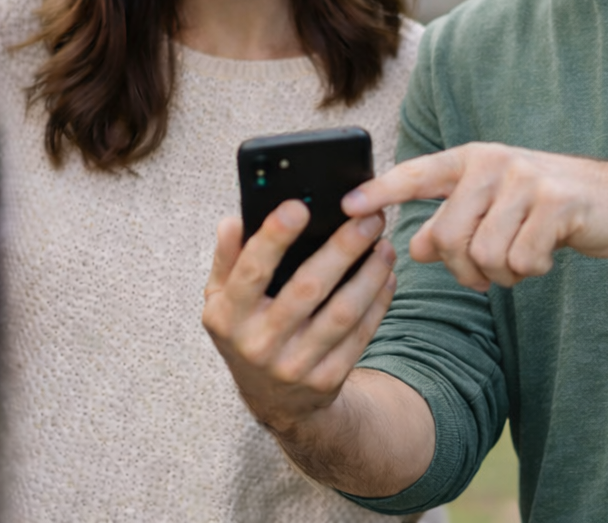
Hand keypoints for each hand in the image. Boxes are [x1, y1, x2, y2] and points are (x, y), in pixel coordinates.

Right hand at [202, 200, 396, 435]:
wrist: (272, 400)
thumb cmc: (246, 330)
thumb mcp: (221, 298)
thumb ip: (227, 257)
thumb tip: (233, 221)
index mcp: (228, 316)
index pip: (252, 271)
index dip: (274, 237)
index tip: (299, 206)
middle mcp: (259, 343)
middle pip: (308, 289)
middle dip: (342, 249)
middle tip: (367, 218)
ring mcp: (294, 365)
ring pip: (342, 313)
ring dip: (369, 275)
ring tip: (385, 245)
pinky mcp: (327, 379)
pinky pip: (359, 336)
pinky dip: (377, 303)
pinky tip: (387, 276)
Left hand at [341, 143, 607, 290]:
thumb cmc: (544, 206)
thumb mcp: (492, 207)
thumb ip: (451, 223)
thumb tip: (414, 249)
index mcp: (470, 161)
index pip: (415, 174)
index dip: (380, 192)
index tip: (346, 207)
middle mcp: (492, 163)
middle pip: (447, 237)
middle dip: (463, 269)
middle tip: (487, 271)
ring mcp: (524, 180)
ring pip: (483, 255)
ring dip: (501, 274)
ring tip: (520, 257)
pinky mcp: (556, 203)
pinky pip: (520, 261)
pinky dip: (530, 271)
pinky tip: (544, 254)